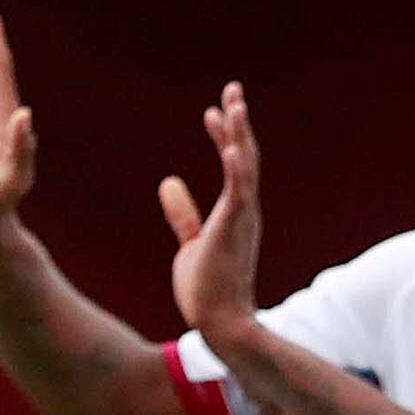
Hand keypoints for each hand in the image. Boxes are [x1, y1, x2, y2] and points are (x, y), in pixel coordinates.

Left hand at [159, 80, 264, 339]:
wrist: (221, 324)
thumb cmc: (208, 290)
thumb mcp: (191, 243)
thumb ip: (183, 214)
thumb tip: (168, 183)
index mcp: (236, 212)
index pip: (233, 165)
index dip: (224, 135)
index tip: (213, 111)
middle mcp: (245, 211)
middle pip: (245, 156)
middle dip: (237, 122)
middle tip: (232, 90)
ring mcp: (242, 219)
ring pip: (245, 167)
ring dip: (239, 135)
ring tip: (233, 104)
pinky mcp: (235, 230)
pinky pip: (239, 193)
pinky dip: (236, 168)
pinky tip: (232, 145)